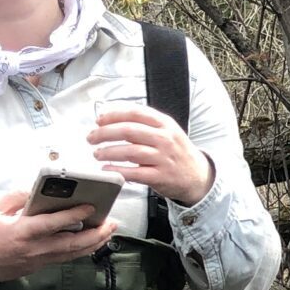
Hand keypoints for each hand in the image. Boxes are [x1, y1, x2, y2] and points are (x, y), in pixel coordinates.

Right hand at [0, 190, 116, 289]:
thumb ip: (17, 198)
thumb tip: (37, 190)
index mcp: (21, 233)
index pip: (54, 224)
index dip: (75, 215)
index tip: (92, 206)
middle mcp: (31, 251)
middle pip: (71, 245)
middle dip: (96, 234)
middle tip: (113, 222)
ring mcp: (33, 263)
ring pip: (70, 255)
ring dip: (92, 244)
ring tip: (107, 232)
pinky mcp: (32, 269)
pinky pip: (59, 259)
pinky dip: (76, 251)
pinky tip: (86, 242)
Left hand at [89, 106, 213, 205]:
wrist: (198, 175)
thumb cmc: (177, 152)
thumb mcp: (168, 131)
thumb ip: (146, 124)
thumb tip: (115, 119)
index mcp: (165, 124)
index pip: (136, 113)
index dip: (114, 115)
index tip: (99, 120)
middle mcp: (165, 139)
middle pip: (129, 131)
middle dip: (105, 133)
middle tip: (91, 137)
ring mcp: (163, 158)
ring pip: (130, 152)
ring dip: (109, 152)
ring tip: (97, 154)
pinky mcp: (160, 176)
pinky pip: (135, 173)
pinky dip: (118, 171)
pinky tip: (107, 170)